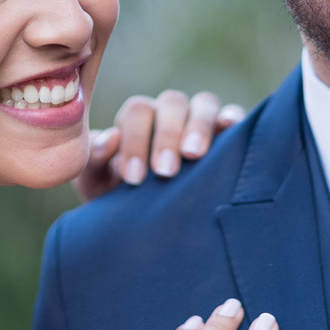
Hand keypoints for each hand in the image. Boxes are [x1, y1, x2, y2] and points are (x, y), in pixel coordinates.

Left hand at [75, 90, 244, 200]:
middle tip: (165, 171)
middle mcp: (170, 115)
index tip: (134, 178)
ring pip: (204, 103)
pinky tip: (229, 129)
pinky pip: (233, 116)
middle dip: (167, 135)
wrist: (149, 227)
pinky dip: (232, 118)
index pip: (138, 111)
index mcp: (138, 120)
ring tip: (193, 155)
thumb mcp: (97, 184)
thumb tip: (110, 138)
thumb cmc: (119, 199)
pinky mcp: (227, 134)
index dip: (135, 140)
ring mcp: (200, 121)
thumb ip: (95, 161)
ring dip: (199, 126)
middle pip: (172, 102)